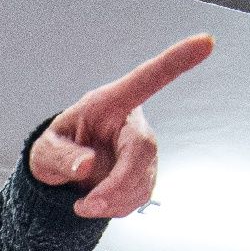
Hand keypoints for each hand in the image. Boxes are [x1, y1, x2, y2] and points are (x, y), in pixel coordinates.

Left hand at [28, 34, 214, 217]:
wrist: (62, 172)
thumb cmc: (56, 149)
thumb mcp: (44, 151)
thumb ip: (60, 156)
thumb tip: (86, 166)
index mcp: (110, 103)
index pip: (146, 79)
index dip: (176, 62)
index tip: (205, 43)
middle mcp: (133, 124)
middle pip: (143, 150)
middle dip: (117, 185)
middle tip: (87, 206)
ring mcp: (143, 150)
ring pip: (142, 180)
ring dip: (113, 201)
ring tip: (84, 204)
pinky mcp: (146, 173)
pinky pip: (140, 196)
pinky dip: (117, 208)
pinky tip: (101, 202)